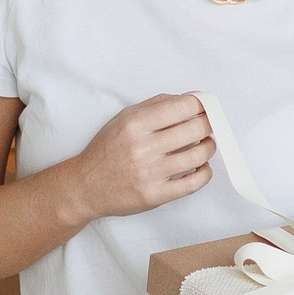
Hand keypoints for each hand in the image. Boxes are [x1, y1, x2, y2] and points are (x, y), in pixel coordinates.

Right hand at [71, 93, 214, 218]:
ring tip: (205, 145)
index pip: (182, 107)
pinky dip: (204, 173)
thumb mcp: (123, 118)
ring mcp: (150, 173)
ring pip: (198, 156)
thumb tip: (190, 98)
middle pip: (195, 129)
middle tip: (208, 126)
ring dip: (209, 147)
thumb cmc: (106, 150)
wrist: (84, 186)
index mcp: (135, 124)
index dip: (201, 105)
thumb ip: (157, 105)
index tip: (205, 108)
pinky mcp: (155, 196)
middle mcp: (143, 147)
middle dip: (209, 125)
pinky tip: (201, 167)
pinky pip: (192, 184)